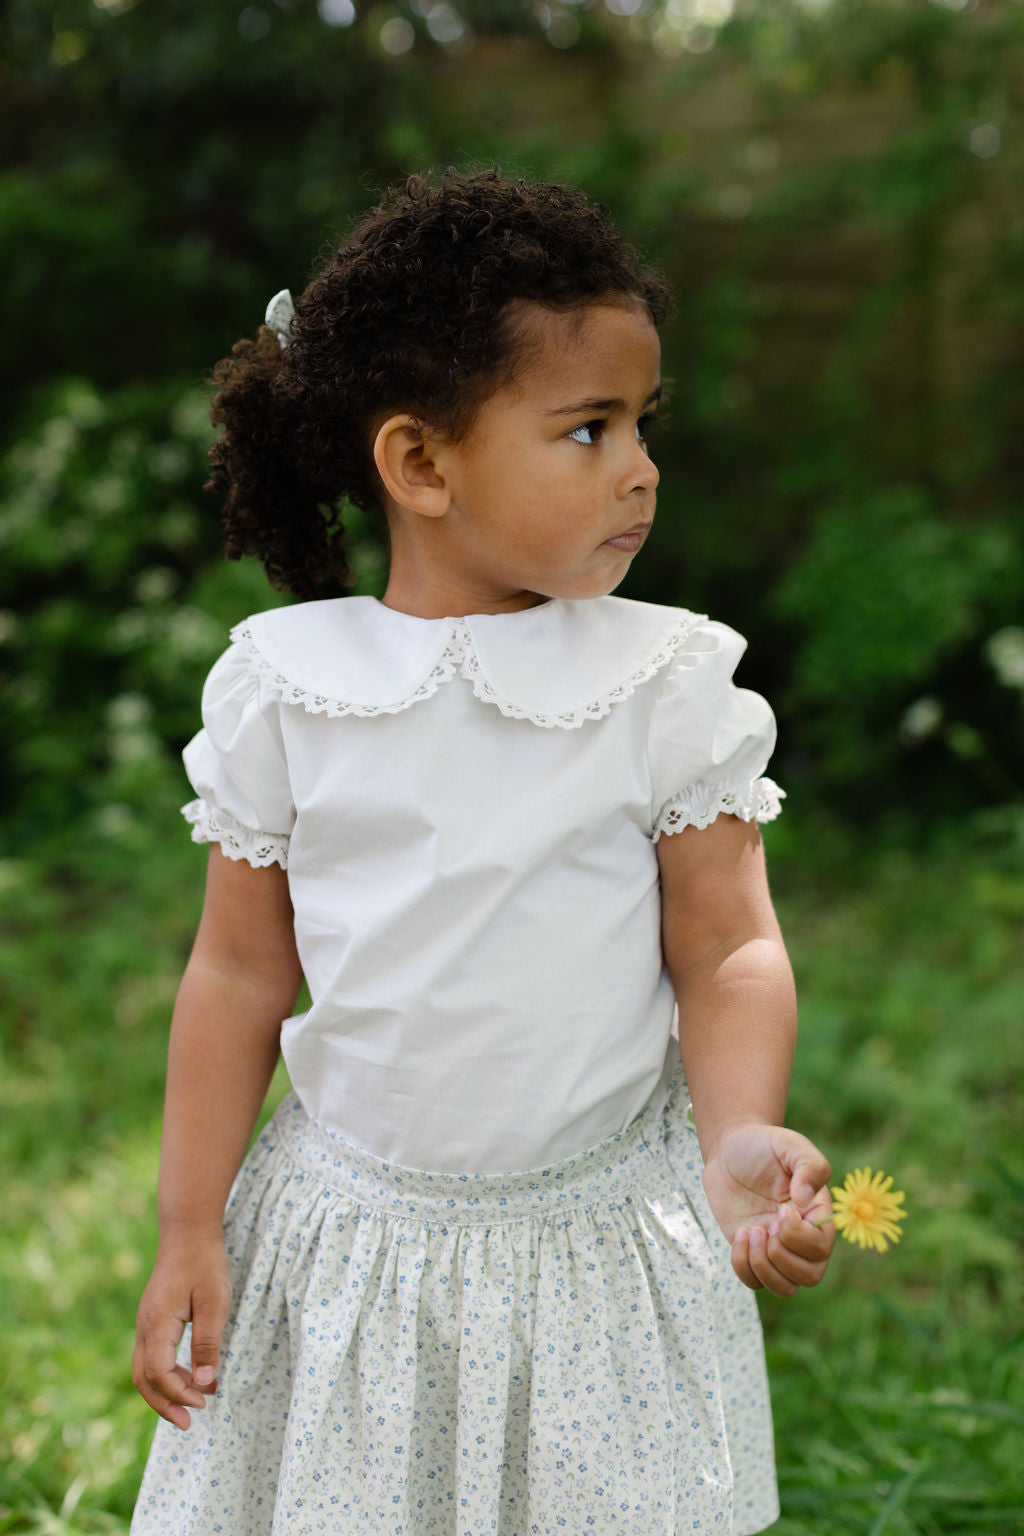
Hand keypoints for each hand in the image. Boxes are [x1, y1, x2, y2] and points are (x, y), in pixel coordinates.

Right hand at [132, 1229, 232, 1429]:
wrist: (188, 1230)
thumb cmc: (204, 1263)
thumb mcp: (214, 1302)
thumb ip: (207, 1342)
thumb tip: (205, 1383)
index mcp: (157, 1323)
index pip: (159, 1372)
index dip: (179, 1392)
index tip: (205, 1402)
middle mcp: (145, 1326)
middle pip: (144, 1378)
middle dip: (165, 1404)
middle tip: (190, 1423)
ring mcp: (146, 1322)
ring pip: (145, 1369)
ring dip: (167, 1391)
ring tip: (198, 1401)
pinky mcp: (154, 1318)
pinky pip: (152, 1355)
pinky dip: (168, 1373)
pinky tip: (193, 1375)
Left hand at [702, 1122, 834, 1296]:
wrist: (729, 1150)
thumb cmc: (763, 1145)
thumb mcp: (790, 1144)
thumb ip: (810, 1166)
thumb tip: (804, 1201)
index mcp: (817, 1214)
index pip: (822, 1247)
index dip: (800, 1236)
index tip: (782, 1209)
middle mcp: (801, 1237)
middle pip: (810, 1276)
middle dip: (782, 1255)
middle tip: (766, 1225)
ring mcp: (776, 1248)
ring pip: (785, 1288)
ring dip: (764, 1266)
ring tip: (752, 1232)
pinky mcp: (752, 1253)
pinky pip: (754, 1282)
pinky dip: (744, 1266)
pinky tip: (740, 1235)